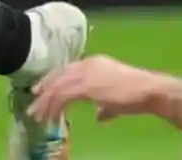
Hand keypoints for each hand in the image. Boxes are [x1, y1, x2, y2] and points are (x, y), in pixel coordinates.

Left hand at [27, 55, 170, 123]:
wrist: (148, 91)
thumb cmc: (135, 95)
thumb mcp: (115, 100)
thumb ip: (104, 106)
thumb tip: (99, 115)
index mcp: (93, 63)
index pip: (65, 70)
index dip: (51, 81)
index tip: (39, 91)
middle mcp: (87, 65)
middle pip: (58, 77)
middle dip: (44, 92)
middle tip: (33, 106)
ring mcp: (86, 74)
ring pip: (58, 88)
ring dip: (46, 103)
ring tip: (38, 116)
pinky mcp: (86, 86)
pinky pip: (63, 97)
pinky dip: (54, 107)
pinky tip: (51, 118)